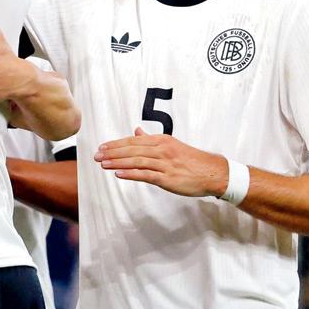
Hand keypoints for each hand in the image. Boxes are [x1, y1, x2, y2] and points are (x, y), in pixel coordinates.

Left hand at [94, 127, 227, 197]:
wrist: (212, 172)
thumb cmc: (191, 160)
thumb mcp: (171, 144)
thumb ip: (151, 139)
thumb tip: (136, 130)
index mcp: (161, 140)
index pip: (133, 140)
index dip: (116, 144)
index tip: (101, 147)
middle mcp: (162, 150)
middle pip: (132, 149)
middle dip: (112, 152)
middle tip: (96, 155)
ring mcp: (165, 164)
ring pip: (136, 161)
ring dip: (117, 162)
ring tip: (102, 164)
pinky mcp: (168, 178)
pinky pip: (146, 175)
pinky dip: (131, 173)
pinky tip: (119, 174)